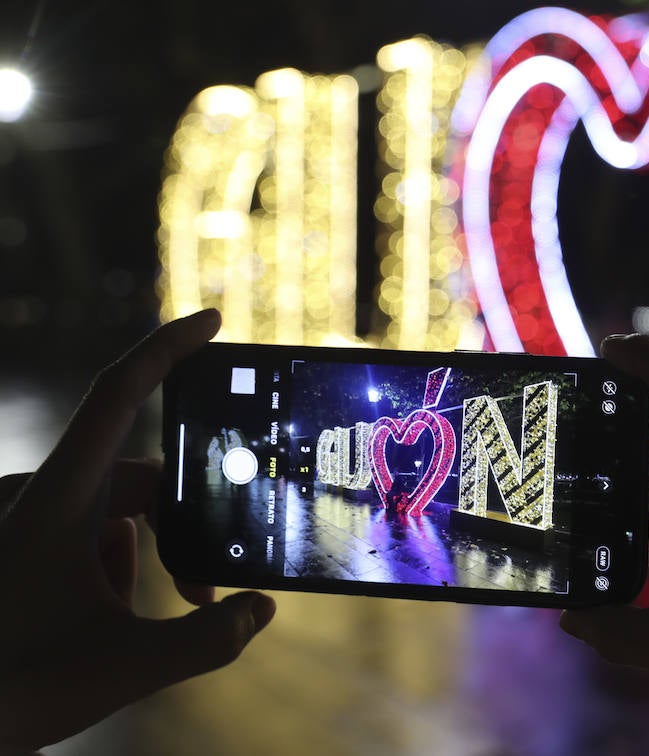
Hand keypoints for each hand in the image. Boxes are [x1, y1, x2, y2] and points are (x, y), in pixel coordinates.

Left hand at [0, 310, 275, 751]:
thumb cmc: (14, 690)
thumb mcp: (124, 667)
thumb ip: (207, 642)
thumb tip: (261, 610)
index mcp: (58, 499)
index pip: (117, 395)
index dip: (166, 348)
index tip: (212, 321)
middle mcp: (44, 500)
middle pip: (140, 480)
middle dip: (183, 527)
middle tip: (206, 587)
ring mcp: (34, 526)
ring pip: (117, 515)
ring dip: (147, 560)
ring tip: (138, 621)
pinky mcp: (30, 552)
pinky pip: (90, 538)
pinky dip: (115, 570)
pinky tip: (105, 620)